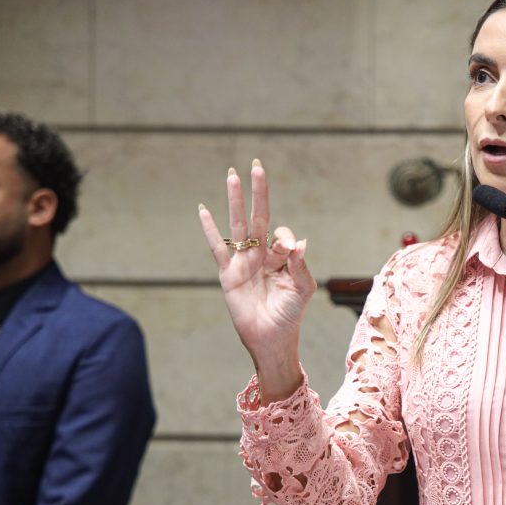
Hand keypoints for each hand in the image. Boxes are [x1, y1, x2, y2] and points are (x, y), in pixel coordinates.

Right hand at [198, 159, 315, 400]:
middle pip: (258, 216)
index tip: (286, 253)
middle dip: (257, 192)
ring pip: (237, 225)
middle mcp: (261, 254)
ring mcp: (243, 262)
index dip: (283, 239)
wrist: (271, 339)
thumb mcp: (302, 289)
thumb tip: (299, 242)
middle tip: (256, 166)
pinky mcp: (228, 274)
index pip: (281, 234)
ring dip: (234, 200)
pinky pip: (217, 248)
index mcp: (281, 257)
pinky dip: (210, 229)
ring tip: (232, 175)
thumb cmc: (290, 314)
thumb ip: (300, 265)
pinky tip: (203, 209)